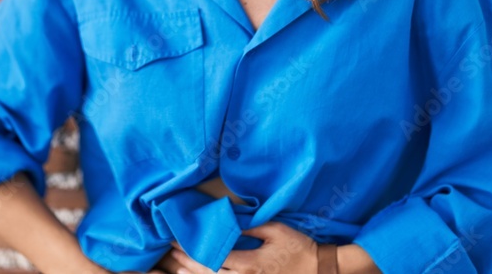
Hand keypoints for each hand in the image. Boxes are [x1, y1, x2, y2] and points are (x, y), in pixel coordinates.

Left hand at [165, 221, 317, 273]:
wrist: (318, 270)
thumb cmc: (298, 247)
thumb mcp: (276, 230)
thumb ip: (250, 227)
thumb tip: (228, 222)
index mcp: (249, 264)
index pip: (213, 256)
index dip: (193, 249)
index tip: (178, 239)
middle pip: (209, 273)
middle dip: (188, 261)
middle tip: (172, 251)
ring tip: (179, 266)